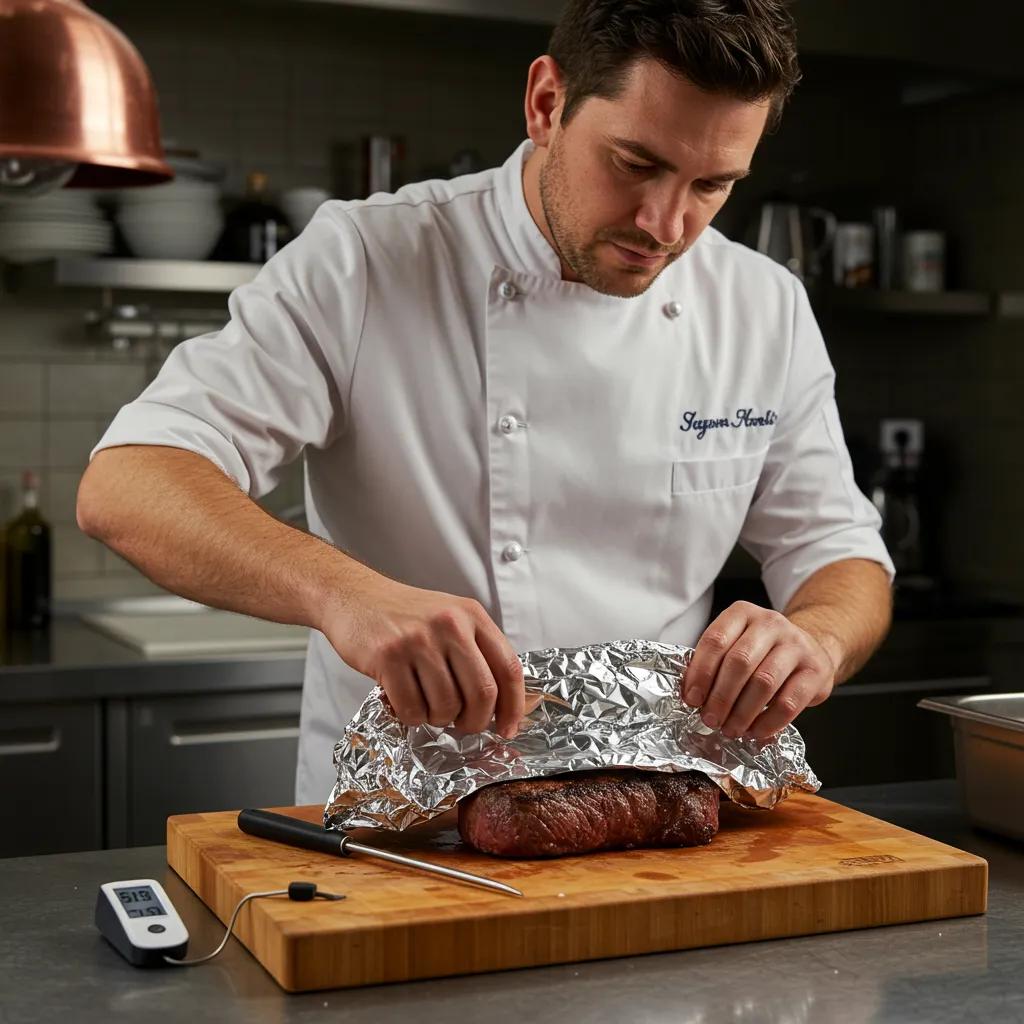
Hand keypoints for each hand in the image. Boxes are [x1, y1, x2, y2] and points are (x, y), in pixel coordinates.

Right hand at [320, 575, 524, 737]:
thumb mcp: (451, 617)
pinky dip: (412, 716)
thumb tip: (502, 703)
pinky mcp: (388, 657)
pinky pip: (412, 709)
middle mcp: (450, 625)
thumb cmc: (405, 614)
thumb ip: (477, 651)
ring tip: (427, 704)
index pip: (509, 668)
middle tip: (464, 724)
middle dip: (476, 721)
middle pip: (482, 693)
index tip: (507, 727)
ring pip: (446, 706)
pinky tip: (406, 701)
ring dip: (439, 718)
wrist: (354, 597)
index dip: (513, 706)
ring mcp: (419, 640)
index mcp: (472, 615)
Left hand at [683, 602, 837, 741]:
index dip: (700, 672)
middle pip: (739, 662)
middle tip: (710, 719)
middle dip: (720, 696)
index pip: (716, 640)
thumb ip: (715, 663)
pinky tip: (756, 731)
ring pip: (763, 682)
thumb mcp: (737, 644)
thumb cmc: (764, 652)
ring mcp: (797, 645)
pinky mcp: (816, 671)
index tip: (692, 698)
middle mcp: (771, 623)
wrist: (811, 650)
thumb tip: (692, 696)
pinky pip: (789, 702)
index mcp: (743, 613)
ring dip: (742, 712)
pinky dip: (768, 722)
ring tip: (730, 729)